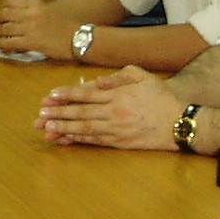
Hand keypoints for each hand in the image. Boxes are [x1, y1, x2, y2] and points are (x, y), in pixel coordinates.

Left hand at [0, 0, 65, 57]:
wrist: (79, 37)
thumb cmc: (61, 22)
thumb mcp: (42, 4)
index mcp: (35, 3)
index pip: (9, 0)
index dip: (6, 9)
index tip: (9, 15)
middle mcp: (32, 13)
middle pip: (4, 14)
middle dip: (2, 22)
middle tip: (7, 28)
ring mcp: (31, 28)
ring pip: (4, 29)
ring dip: (3, 35)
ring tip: (9, 38)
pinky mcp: (32, 42)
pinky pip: (8, 43)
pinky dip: (3, 45)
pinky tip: (8, 47)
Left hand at [37, 65, 181, 150]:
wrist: (180, 122)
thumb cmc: (162, 97)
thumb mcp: (144, 77)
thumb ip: (122, 76)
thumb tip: (100, 80)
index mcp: (119, 94)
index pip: (87, 94)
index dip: (68, 94)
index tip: (51, 95)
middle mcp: (115, 112)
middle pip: (81, 112)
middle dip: (59, 113)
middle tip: (40, 115)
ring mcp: (117, 129)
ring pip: (85, 128)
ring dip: (64, 128)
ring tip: (47, 129)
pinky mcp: (121, 143)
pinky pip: (96, 141)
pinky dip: (79, 140)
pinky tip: (66, 140)